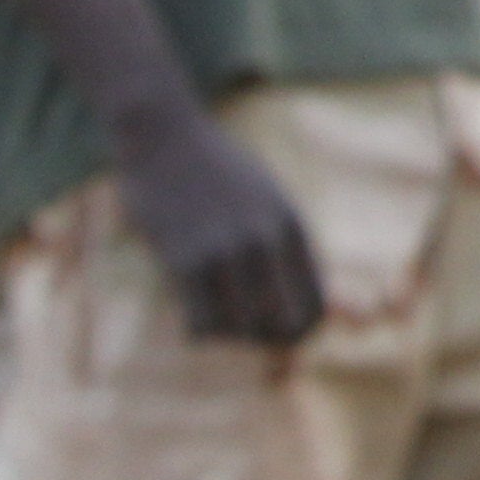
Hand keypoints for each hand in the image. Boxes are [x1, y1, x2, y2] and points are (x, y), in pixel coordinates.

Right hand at [112, 103, 322, 345]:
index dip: (300, 332)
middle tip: (245, 337)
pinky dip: (200, 330)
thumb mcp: (265, 199)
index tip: (278, 336)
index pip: (314, 304)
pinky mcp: (185, 258)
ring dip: (229, 336)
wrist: (166, 138)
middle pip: (283, 324)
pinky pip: (202, 322)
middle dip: (266, 341)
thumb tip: (296, 295)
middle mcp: (267, 240)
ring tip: (217, 321)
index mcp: (293, 226)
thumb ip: (281, 243)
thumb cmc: (215, 171)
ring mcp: (227, 250)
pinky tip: (193, 319)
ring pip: (241, 328)